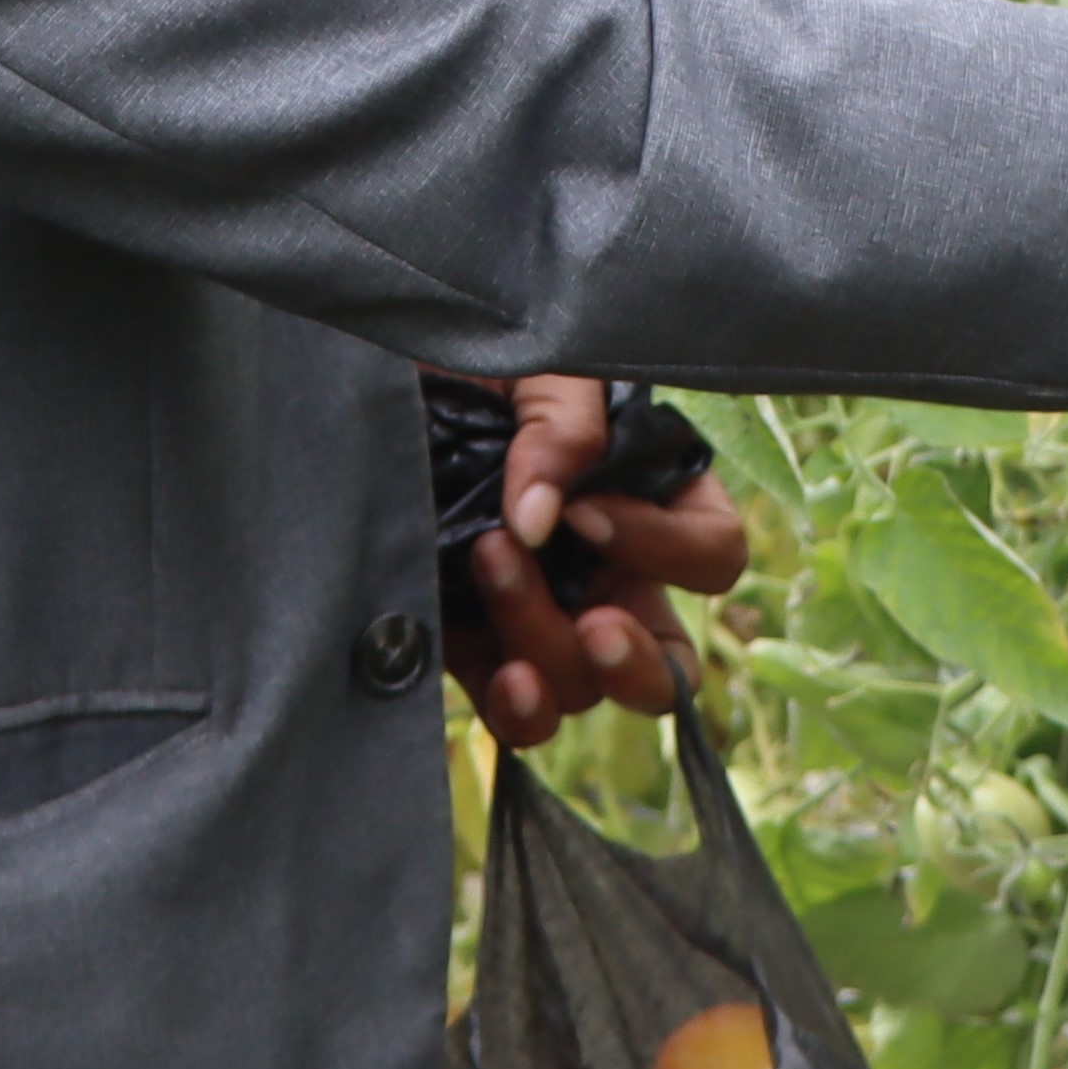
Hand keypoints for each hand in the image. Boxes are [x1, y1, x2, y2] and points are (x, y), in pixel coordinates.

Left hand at [449, 373, 753, 747]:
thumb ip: (562, 423)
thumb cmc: (464, 354)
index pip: (711, 553)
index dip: (664, 549)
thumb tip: (541, 517)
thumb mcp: (531, 363)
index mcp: (645, 497)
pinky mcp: (472, 646)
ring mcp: (542, 616)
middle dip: (635, 658)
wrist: (357, 378)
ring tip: (483, 559)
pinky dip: (519, 711)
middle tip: (594, 622)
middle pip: (667, 661)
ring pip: (581, 683)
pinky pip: (521, 714)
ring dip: (542, 637)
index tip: (582, 513)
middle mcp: (606, 571)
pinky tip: (503, 681)